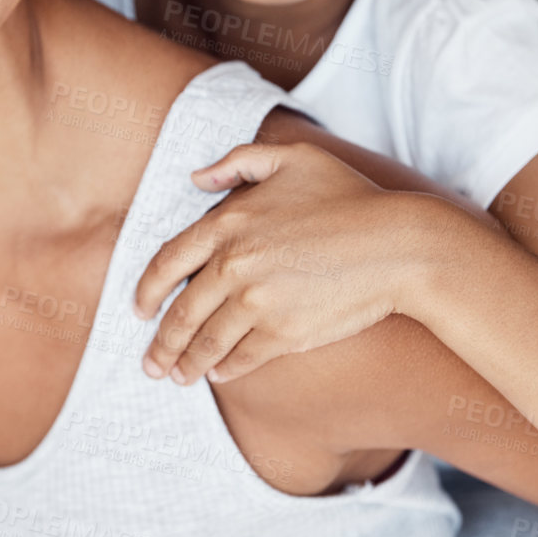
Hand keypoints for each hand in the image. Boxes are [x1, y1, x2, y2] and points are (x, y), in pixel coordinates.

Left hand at [134, 140, 423, 386]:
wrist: (399, 246)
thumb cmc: (350, 198)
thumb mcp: (293, 159)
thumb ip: (238, 162)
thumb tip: (195, 178)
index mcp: (227, 224)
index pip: (167, 263)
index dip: (147, 291)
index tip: (138, 310)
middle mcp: (233, 266)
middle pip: (181, 313)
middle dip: (161, 343)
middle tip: (150, 363)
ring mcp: (257, 303)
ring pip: (207, 341)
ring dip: (187, 363)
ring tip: (178, 377)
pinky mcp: (284, 334)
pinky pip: (242, 358)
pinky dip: (225, 369)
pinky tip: (218, 374)